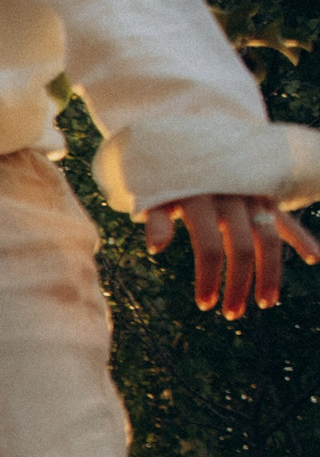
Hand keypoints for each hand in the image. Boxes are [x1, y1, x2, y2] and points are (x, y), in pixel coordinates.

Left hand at [145, 193, 318, 318]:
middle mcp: (232, 197)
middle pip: (242, 247)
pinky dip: (300, 237)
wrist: (190, 141)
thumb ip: (156, 218)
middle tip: (232, 315)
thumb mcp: (153, 194)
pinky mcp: (265, 195)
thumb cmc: (165, 176)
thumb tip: (155, 247)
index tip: (204, 304)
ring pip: (268, 238)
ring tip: (268, 302)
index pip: (210, 246)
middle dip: (240, 284)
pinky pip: (285, 219)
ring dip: (271, 272)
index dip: (209, 277)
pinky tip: (314, 257)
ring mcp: (252, 196)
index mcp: (202, 198)